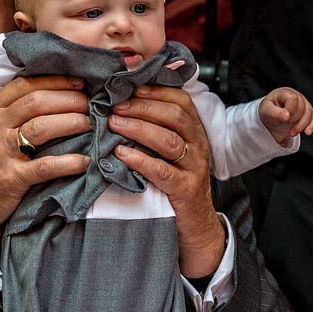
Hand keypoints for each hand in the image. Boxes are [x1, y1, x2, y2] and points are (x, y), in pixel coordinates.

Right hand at [0, 75, 90, 251]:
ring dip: (72, 123)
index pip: (24, 85)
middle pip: (37, 102)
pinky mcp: (11, 178)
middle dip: (69, 100)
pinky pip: (46, 166)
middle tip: (89, 105)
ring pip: (42, 127)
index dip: (55, 80)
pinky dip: (69, 162)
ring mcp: (1, 153)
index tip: (79, 83)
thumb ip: (11, 114)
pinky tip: (84, 161)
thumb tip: (52, 98)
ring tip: (90, 125)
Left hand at [108, 85, 224, 278]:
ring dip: (139, 128)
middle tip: (115, 106)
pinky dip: (141, 160)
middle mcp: (198, 146)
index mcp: (195, 131)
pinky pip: (163, 171)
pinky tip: (122, 154)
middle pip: (174, 116)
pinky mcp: (185, 190)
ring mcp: (194, 168)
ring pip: (169, 140)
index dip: (156, 90)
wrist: (195, 225)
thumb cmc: (176, 183)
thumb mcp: (170, 153)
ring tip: (114, 124)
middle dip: (143, 107)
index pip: (181, 100)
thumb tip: (123, 105)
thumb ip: (156, 129)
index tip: (130, 86)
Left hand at [259, 88, 312, 144]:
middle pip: (302, 108)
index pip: (293, 99)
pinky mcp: (308, 112)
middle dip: (294, 119)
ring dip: (301, 126)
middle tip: (284, 126)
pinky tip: (307, 132)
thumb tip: (287, 116)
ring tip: (291, 133)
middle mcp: (296, 96)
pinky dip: (311, 125)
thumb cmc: (268, 110)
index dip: (290, 110)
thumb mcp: (267, 111)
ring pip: (309, 113)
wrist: (271, 115)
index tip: (285, 118)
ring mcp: (304, 103)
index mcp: (285, 93)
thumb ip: (275, 113)